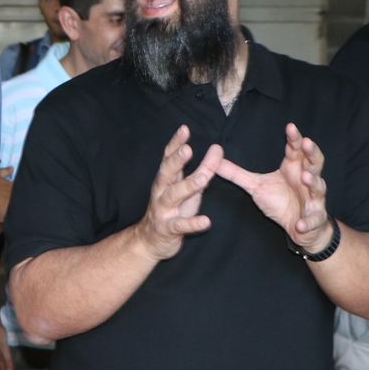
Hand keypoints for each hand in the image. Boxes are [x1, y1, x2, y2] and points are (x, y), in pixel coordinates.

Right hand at [135, 125, 221, 260]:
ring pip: (173, 196)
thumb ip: (203, 169)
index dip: (175, 143)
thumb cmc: (172, 210)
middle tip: (187, 148)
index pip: (168, 157)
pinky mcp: (167, 229)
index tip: (184, 129)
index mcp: (166, 180)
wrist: (151, 241)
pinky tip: (206, 221)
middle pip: (167, 173)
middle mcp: (161, 192)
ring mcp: (163, 210)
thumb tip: (218, 149)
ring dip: (188, 186)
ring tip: (203, 178)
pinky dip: (192, 223)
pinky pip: (180, 225)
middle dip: (176, 160)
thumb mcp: (187, 188)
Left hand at [215, 123, 331, 249]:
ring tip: (306, 177)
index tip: (290, 127)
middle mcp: (307, 179)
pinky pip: (313, 219)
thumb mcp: (256, 186)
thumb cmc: (281, 201)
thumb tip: (215, 161)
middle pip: (314, 162)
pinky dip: (308, 221)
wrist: (300, 227)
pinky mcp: (314, 218)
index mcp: (293, 168)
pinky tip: (301, 224)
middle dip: (312, 153)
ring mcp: (313, 198)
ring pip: (319, 187)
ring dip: (313, 181)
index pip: (296, 149)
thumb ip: (237, 174)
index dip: (295, 138)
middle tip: (307, 143)